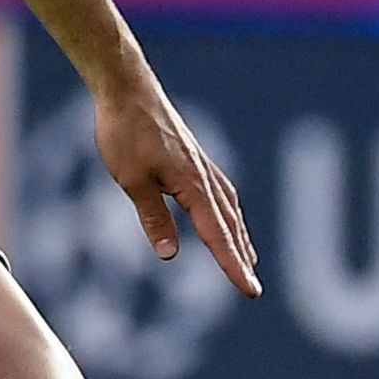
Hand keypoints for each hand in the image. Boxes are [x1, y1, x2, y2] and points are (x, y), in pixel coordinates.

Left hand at [96, 74, 256, 295]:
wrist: (128, 88)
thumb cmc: (125, 132)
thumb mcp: (132, 180)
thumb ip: (153, 217)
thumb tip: (170, 256)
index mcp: (193, 185)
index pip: (217, 235)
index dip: (233, 265)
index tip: (250, 290)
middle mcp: (205, 177)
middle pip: (229, 225)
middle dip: (241, 257)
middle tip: (254, 288)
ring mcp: (203, 166)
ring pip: (229, 209)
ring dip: (239, 236)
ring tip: (247, 259)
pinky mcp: (195, 158)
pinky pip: (220, 193)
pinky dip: (229, 213)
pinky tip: (226, 217)